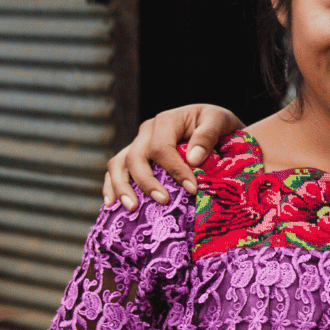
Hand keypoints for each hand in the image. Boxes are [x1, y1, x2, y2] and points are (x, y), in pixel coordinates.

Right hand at [102, 104, 242, 209]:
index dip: (175, 170)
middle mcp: (147, 131)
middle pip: (136, 157)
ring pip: (118, 164)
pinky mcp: (135, 156)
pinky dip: (110, 186)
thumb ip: (207, 135)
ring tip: (132, 208)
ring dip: (122, 187)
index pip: (161, 147)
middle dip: (147, 182)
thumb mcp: (219, 121)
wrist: (213, 125)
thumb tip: (192, 158)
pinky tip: (112, 204)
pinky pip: (115, 170)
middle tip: (164, 201)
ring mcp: (138, 144)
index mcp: (166, 120)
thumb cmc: (217, 123)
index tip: (192, 189)